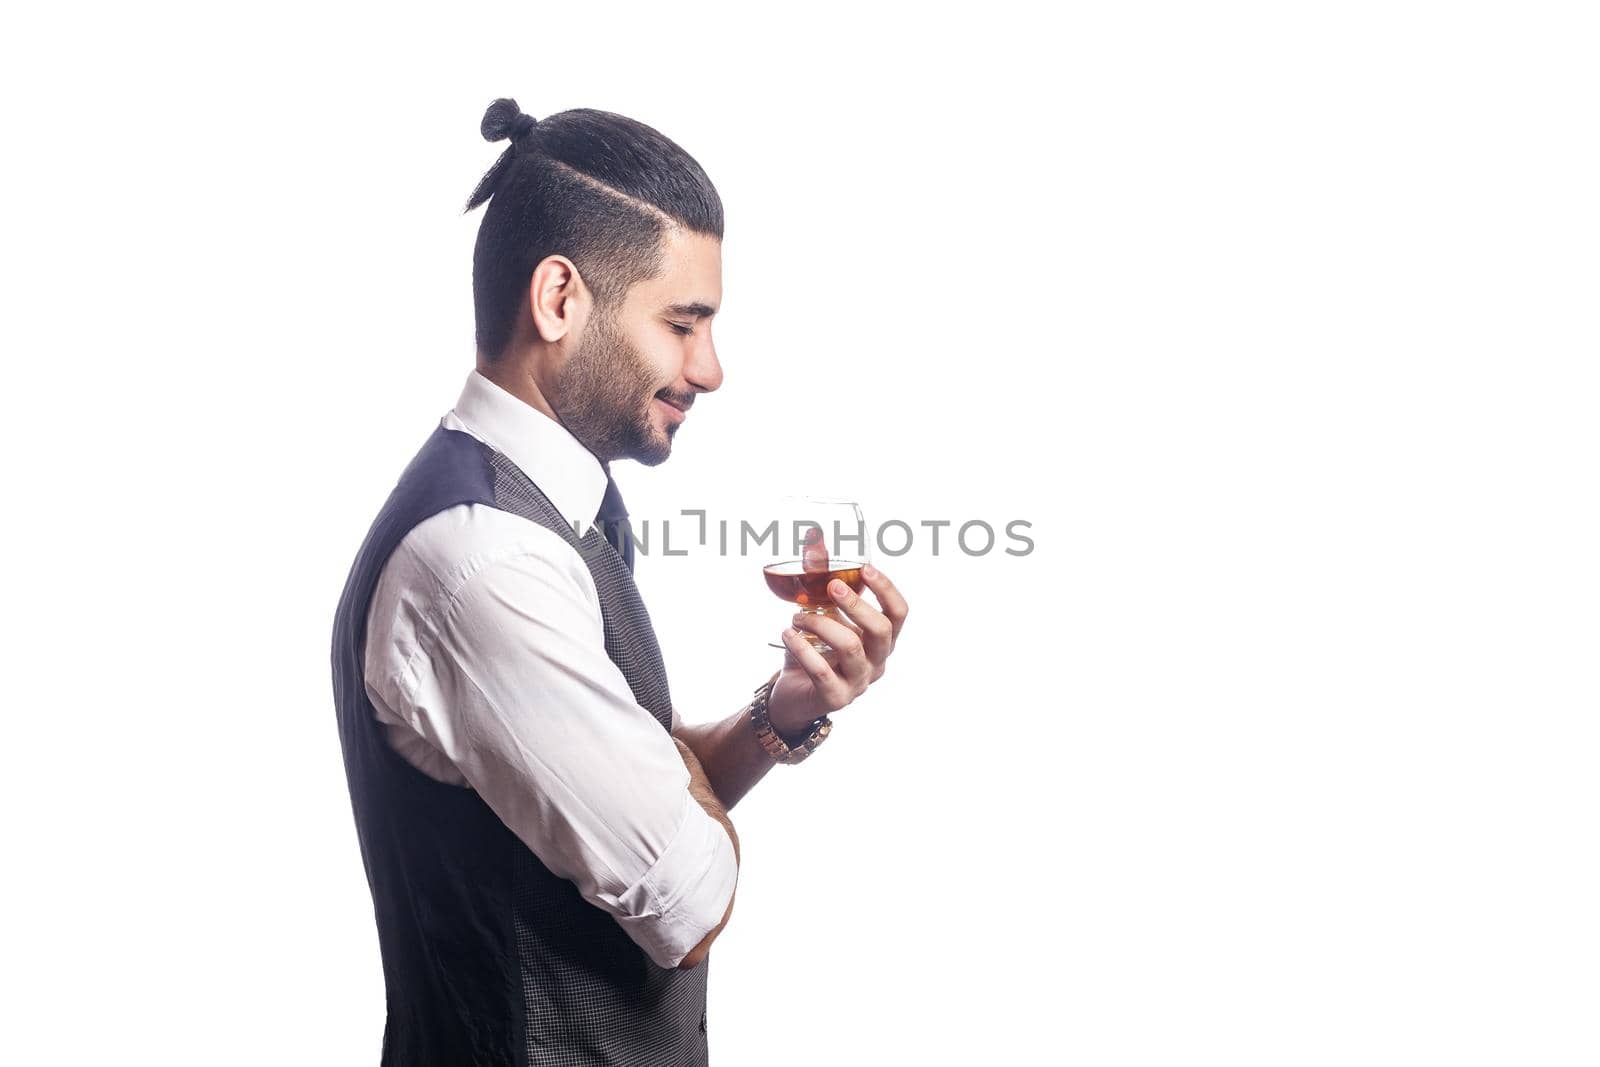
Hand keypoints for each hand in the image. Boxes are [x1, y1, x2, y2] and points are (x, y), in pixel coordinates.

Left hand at [769, 563, 907, 736]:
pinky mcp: (835, 698)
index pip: (898, 614)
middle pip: (880, 630)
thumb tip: (815, 542)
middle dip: (855, 603)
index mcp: (880, 641)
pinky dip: (802, 647)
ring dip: (820, 623)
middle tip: (830, 585)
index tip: (865, 567)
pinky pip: (821, 670)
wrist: (793, 698)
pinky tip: (788, 633)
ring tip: (796, 615)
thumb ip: (823, 587)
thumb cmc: (813, 652)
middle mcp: (876, 662)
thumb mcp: (822, 618)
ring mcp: (858, 683)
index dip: (886, 589)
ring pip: (851, 647)